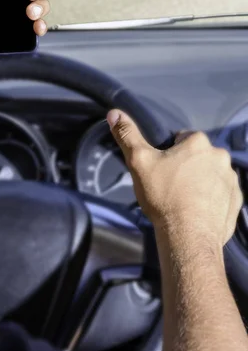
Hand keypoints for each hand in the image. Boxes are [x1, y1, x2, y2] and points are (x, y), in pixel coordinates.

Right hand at [107, 110, 242, 247]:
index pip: (181, 138)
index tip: (161, 169)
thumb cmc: (163, 196)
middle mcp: (220, 156)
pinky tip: (196, 210)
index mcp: (199, 142)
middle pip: (197, 156)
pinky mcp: (236, 202)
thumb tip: (114, 113)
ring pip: (210, 174)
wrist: (188, 237)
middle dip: (186, 166)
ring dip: (200, 181)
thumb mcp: (139, 162)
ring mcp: (231, 180)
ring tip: (183, 199)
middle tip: (170, 185)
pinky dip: (211, 199)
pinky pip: (221, 194)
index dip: (168, 153)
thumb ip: (127, 135)